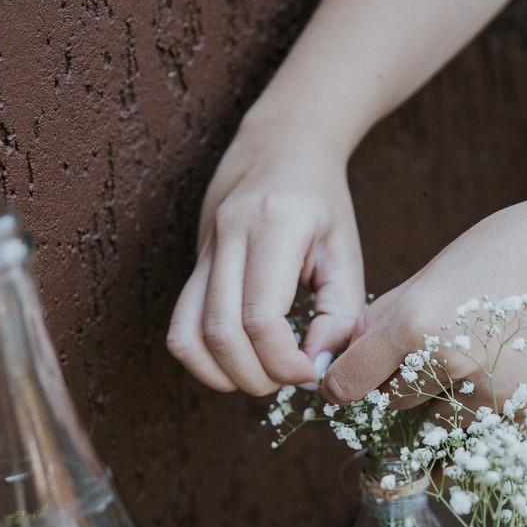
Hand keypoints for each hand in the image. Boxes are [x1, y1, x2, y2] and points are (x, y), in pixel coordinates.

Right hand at [167, 119, 364, 394]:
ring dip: (224, 375)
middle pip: (221, 333)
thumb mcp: (347, 253)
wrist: (281, 146)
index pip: (261, 317)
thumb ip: (341, 315)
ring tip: (263, 376)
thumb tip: (315, 368)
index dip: (283, 361)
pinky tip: (236, 363)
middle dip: (256, 375)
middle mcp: (230, 235)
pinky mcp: (191, 266)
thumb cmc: (322, 204)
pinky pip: (179, 327)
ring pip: (188, 335)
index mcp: (276, 225)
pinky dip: (202, 361)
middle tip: (288, 380)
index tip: (310, 372)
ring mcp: (202, 250)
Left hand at [321, 155, 526, 406]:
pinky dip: (487, 418)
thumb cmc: (512, 246)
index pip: (349, 385)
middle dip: (402, 387)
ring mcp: (492, 400)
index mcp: (414, 328)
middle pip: (395, 405)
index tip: (350, 382)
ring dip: (444, 409)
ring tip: (475, 364)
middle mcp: (448, 370)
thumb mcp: (436, 269)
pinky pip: (487, 435)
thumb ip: (386, 316)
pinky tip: (506, 375)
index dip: (343, 384)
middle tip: (430, 356)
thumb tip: (345, 354)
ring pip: (439, 427)